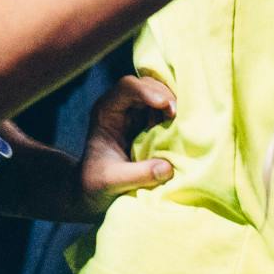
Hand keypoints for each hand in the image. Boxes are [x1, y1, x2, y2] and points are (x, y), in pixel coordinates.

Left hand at [79, 74, 177, 214]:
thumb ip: (138, 175)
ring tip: (177, 123)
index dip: (147, 91)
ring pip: (159, 93)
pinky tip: (177, 128)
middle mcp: (121, 105)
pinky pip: (165, 108)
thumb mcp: (113, 181)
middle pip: (147, 85)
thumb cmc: (98, 182)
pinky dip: (174, 114)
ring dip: (172, 105)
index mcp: (106, 112)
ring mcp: (136, 111)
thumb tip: (168, 167)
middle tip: (177, 116)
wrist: (96, 188)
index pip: (127, 87)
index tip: (165, 105)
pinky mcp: (148, 120)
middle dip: (165, 96)